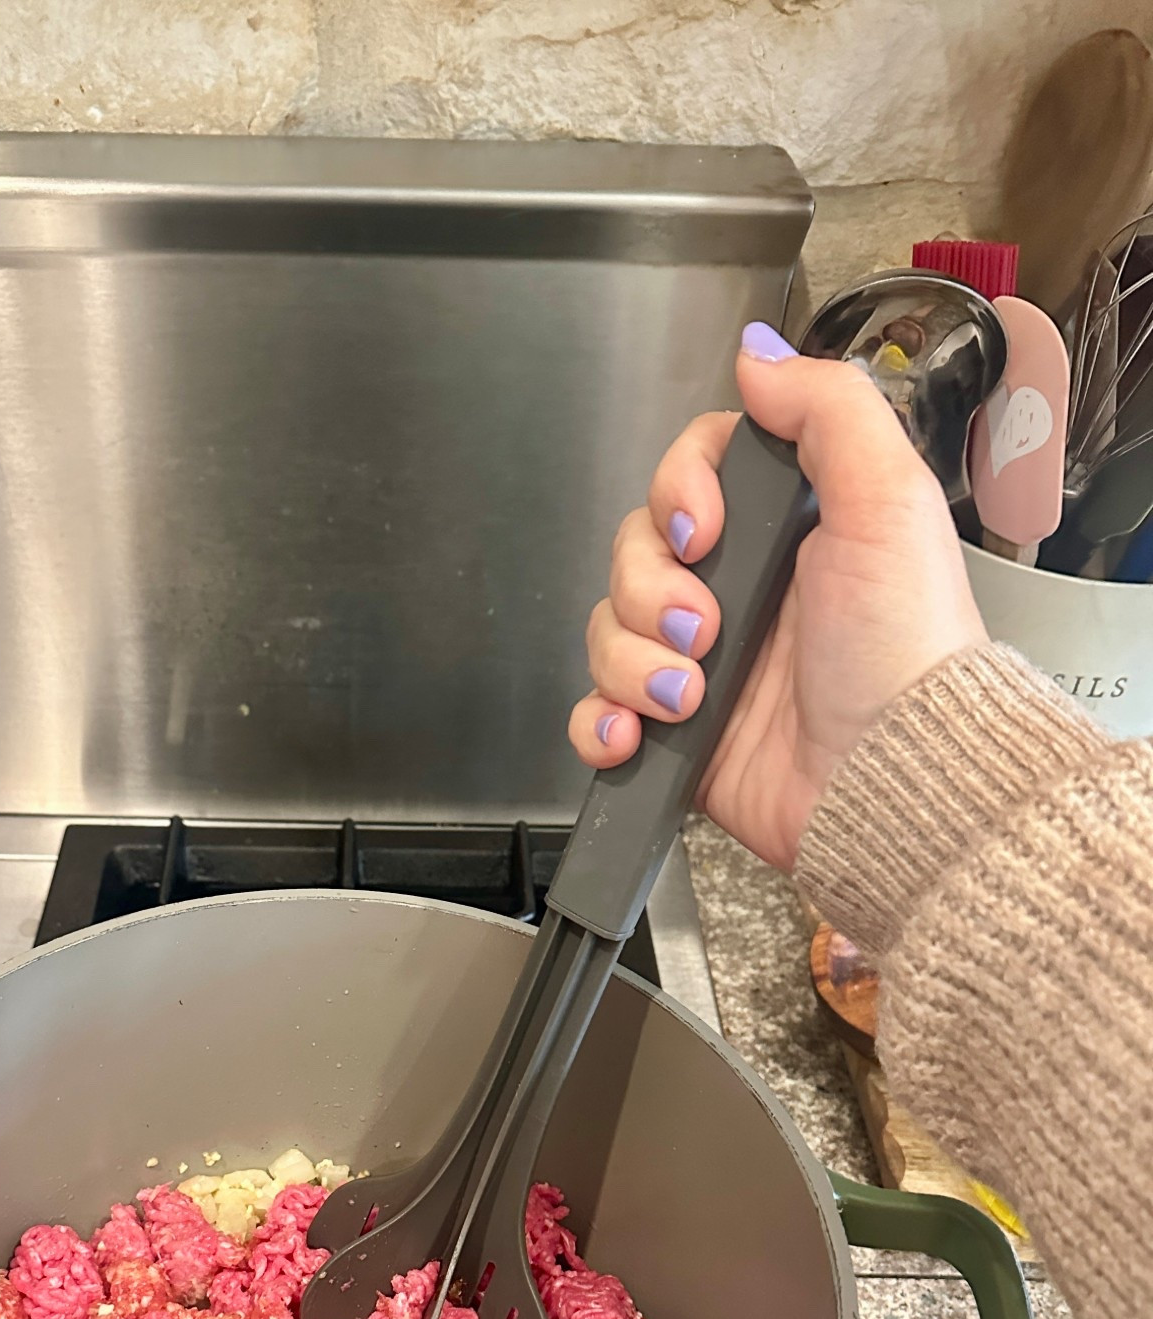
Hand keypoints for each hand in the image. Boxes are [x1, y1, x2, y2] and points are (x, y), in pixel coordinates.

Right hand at [569, 324, 986, 871]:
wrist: (891, 779)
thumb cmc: (904, 650)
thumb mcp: (890, 502)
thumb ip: (828, 410)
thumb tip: (757, 355)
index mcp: (783, 529)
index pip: (687, 476)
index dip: (678, 492)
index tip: (706, 529)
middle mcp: (736, 591)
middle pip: (634, 550)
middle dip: (650, 588)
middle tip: (706, 629)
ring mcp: (698, 665)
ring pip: (606, 630)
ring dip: (633, 661)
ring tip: (689, 697)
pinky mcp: (672, 735)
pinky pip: (596, 712)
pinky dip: (600, 722)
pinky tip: (634, 735)